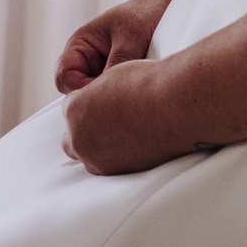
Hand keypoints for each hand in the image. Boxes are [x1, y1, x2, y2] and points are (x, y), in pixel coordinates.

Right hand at [54, 0, 173, 93]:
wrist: (170, 5)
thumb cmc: (147, 12)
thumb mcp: (131, 37)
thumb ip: (117, 64)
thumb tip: (107, 94)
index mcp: (80, 45)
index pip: (64, 78)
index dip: (79, 90)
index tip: (105, 93)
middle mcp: (87, 60)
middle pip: (78, 93)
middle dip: (96, 98)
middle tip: (122, 98)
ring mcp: (103, 70)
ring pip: (97, 97)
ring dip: (112, 98)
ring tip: (134, 92)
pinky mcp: (120, 78)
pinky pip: (114, 95)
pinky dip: (124, 96)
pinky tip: (140, 92)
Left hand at [62, 59, 195, 175]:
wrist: (175, 105)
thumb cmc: (149, 84)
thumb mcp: (116, 74)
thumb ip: (99, 91)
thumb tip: (100, 97)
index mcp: (74, 109)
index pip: (71, 108)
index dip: (90, 103)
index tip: (107, 101)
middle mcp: (79, 137)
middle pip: (72, 137)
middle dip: (86, 129)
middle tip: (110, 120)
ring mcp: (96, 158)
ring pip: (88, 155)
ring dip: (100, 146)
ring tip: (124, 133)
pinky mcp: (116, 172)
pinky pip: (108, 166)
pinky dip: (117, 157)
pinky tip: (134, 143)